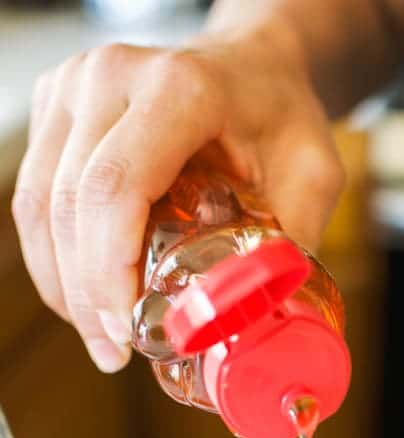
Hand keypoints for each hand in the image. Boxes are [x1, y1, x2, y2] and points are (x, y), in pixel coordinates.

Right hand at [12, 34, 342, 371]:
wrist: (250, 66)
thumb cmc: (280, 114)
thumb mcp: (313, 174)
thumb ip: (295, 245)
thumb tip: (266, 327)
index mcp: (180, 88)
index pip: (117, 188)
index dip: (110, 270)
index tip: (129, 329)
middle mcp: (113, 77)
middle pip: (69, 204)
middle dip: (87, 294)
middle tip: (115, 350)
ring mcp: (75, 89)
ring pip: (38, 205)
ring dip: (63, 284)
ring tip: (100, 337)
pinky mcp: (56, 110)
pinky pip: (34, 197)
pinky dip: (53, 257)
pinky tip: (82, 297)